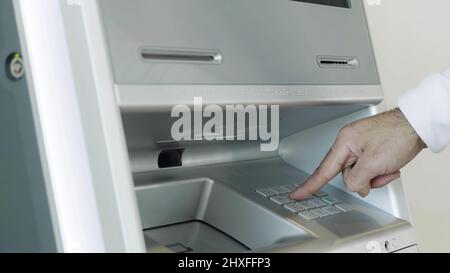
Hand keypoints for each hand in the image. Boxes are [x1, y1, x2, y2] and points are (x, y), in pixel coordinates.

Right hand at [290, 108, 425, 199]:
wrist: (418, 125)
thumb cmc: (398, 135)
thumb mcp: (374, 163)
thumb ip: (356, 179)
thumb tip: (355, 186)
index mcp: (344, 142)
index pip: (323, 170)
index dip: (310, 185)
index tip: (297, 194)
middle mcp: (349, 142)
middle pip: (345, 174)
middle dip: (363, 179)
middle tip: (378, 174)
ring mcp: (360, 145)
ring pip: (359, 173)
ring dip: (375, 176)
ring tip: (389, 167)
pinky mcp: (371, 148)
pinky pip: (368, 168)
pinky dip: (380, 172)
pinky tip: (391, 166)